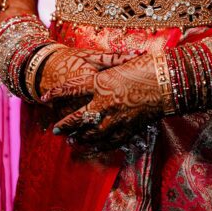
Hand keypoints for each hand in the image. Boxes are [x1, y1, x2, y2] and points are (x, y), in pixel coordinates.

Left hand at [44, 52, 163, 149]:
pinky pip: (109, 141)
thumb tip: (96, 71)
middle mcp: (104, 103)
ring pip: (91, 133)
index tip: (44, 97)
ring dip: (79, 137)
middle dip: (65, 125)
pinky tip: (93, 148)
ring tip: (71, 140)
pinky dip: (98, 146)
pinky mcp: (128, 128)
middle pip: (78, 118)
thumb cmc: (147, 66)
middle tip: (56, 131)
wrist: (168, 81)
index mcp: (100, 83)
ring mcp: (116, 118)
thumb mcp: (122, 63)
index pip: (71, 89)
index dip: (56, 93)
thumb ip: (107, 68)